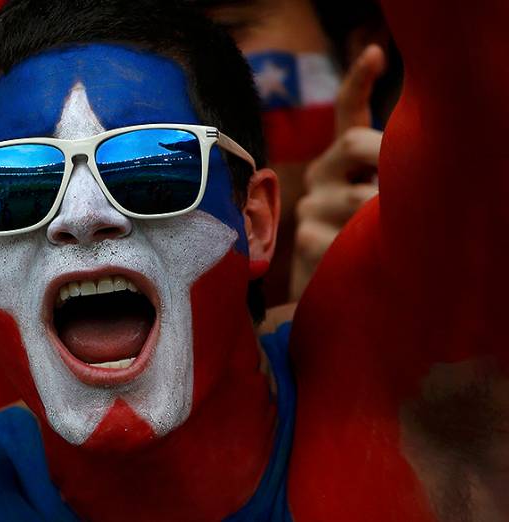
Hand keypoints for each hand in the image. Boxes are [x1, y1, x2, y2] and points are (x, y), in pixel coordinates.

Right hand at [290, 44, 384, 300]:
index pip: (346, 113)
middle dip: (387, 158)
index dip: (359, 81)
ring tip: (397, 242)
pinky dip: (364, 247)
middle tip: (413, 191)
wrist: (329, 307)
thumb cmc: (365, 253)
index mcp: (339, 165)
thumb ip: (388, 185)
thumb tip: (408, 172)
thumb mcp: (379, 210)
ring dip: (387, 218)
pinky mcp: (305, 241)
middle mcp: (319, 179)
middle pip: (354, 143)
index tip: (376, 52)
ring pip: (360, 195)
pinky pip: (343, 233)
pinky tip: (361, 257)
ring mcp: (309, 209)